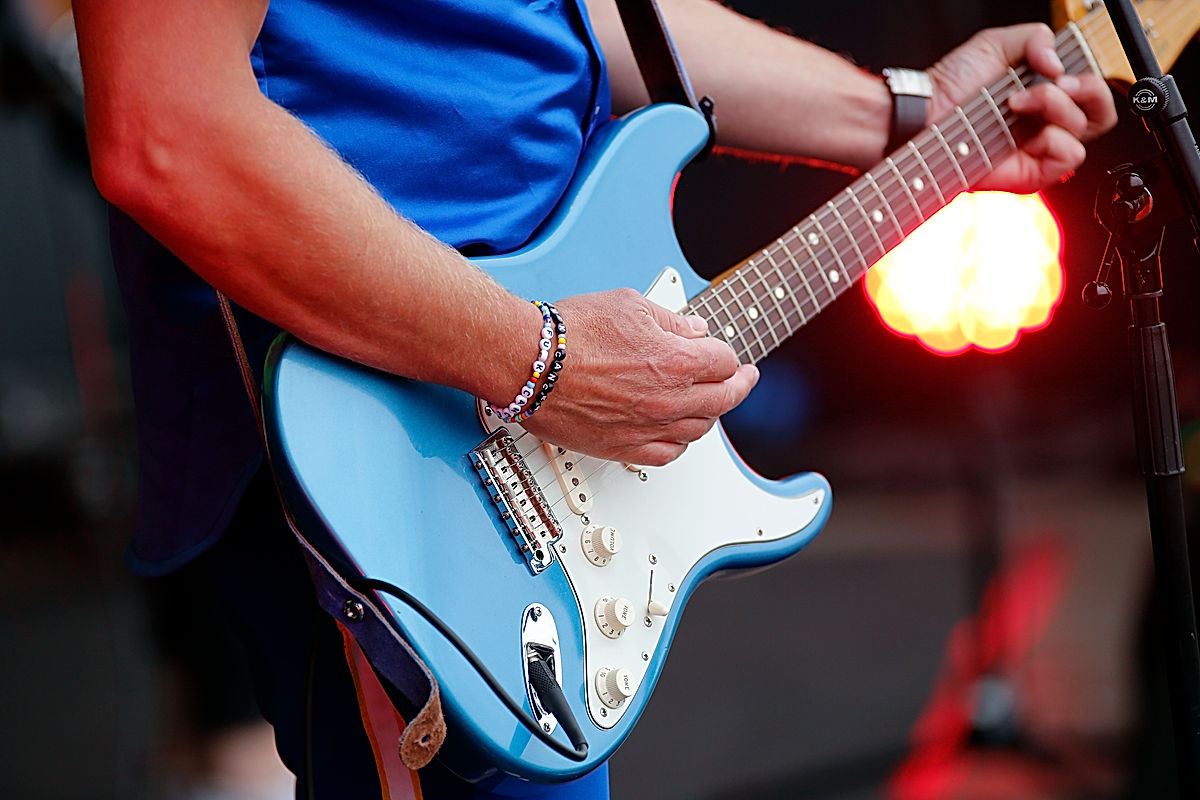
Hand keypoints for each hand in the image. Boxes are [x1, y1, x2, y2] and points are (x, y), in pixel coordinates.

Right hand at [520, 289, 758, 465]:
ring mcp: (646, 426)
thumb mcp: (630, 304)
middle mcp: (666, 399)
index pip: (724, 361)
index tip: (725, 353)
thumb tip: (694, 330)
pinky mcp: (622, 447)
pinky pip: (667, 455)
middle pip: (723, 399)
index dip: (726, 353)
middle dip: (738, 386)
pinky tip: (678, 434)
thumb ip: (671, 320)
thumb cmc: (569, 333)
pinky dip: (680, 444)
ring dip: (709, 414)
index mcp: (674, 360)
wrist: (528, 363)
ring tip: (709, 403)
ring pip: (698, 430)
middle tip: (744, 379)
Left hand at [926, 23, 1117, 192]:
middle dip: (1085, 89)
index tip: (1059, 69)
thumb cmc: (954, 84)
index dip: (1087, 77)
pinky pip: (1069, 156)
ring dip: (1056, 107)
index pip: (1092, 91)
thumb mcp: (998, 43)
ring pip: (1084, 130)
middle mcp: (1047, 124)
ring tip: (1018, 103)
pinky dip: (1055, 138)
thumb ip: (1038, 37)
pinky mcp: (1033, 173)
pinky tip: (1027, 131)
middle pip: (1102, 112)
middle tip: (1053, 83)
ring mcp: (1040, 150)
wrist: (929, 112)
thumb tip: (1059, 65)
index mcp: (1047, 95)